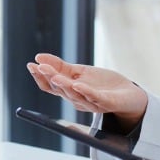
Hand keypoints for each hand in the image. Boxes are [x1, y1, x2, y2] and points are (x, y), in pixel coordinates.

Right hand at [27, 53, 147, 128]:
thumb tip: (39, 57)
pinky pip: (95, 98)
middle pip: (60, 89)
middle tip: (39, 67)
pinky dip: (86, 91)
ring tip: (55, 75)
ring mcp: (91, 102)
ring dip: (64, 84)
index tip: (31, 65)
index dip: (40, 76)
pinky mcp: (107, 103)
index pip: (50, 86)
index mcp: (69, 91)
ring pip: (74, 94)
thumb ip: (60, 66)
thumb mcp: (80, 72)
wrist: (129, 96)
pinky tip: (78, 84)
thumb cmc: (102, 84)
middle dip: (49, 77)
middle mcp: (77, 99)